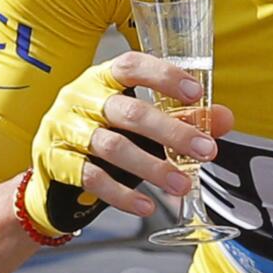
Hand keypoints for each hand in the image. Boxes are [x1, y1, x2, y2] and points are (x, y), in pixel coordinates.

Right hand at [24, 51, 233, 235]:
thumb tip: (223, 119)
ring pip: (112, 147)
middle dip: (171, 132)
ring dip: (152, 167)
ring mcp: (64, 129)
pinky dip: (122, 194)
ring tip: (182, 185)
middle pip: (127, 111)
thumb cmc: (102, 135)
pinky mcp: (55, 161)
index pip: (130, 66)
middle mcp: (80, 98)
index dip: (163, 76)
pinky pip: (92, 177)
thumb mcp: (138, 122)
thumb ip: (179, 117)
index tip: (195, 93)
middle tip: (205, 150)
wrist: (50, 171)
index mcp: (102, 78)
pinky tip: (146, 206)